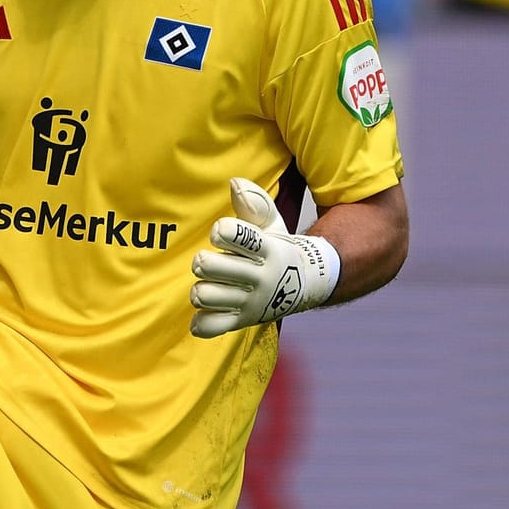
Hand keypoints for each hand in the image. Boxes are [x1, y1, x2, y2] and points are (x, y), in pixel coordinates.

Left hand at [189, 177, 338, 338]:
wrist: (308, 284)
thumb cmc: (277, 248)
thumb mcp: (273, 223)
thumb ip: (254, 202)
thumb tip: (234, 182)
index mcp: (266, 248)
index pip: (237, 236)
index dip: (222, 231)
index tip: (220, 232)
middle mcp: (259, 277)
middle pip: (211, 267)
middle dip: (202, 262)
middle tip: (205, 262)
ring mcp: (251, 301)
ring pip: (206, 295)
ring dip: (200, 290)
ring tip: (207, 286)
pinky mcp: (243, 321)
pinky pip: (212, 326)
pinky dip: (202, 321)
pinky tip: (207, 310)